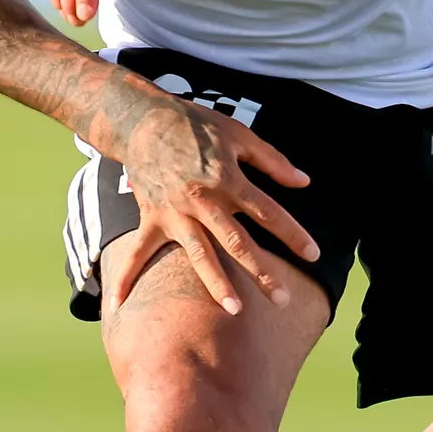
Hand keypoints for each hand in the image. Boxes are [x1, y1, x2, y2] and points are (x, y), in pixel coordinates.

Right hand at [101, 86, 319, 317]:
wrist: (143, 121)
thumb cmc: (196, 125)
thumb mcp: (239, 135)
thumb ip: (273, 161)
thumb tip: (304, 181)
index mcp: (227, 179)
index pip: (267, 213)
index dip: (292, 234)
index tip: (313, 255)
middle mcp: (202, 201)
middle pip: (237, 242)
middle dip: (261, 272)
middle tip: (283, 299)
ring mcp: (174, 214)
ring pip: (198, 254)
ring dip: (216, 283)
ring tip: (236, 310)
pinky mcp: (151, 219)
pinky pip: (137, 253)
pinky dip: (125, 278)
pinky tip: (119, 305)